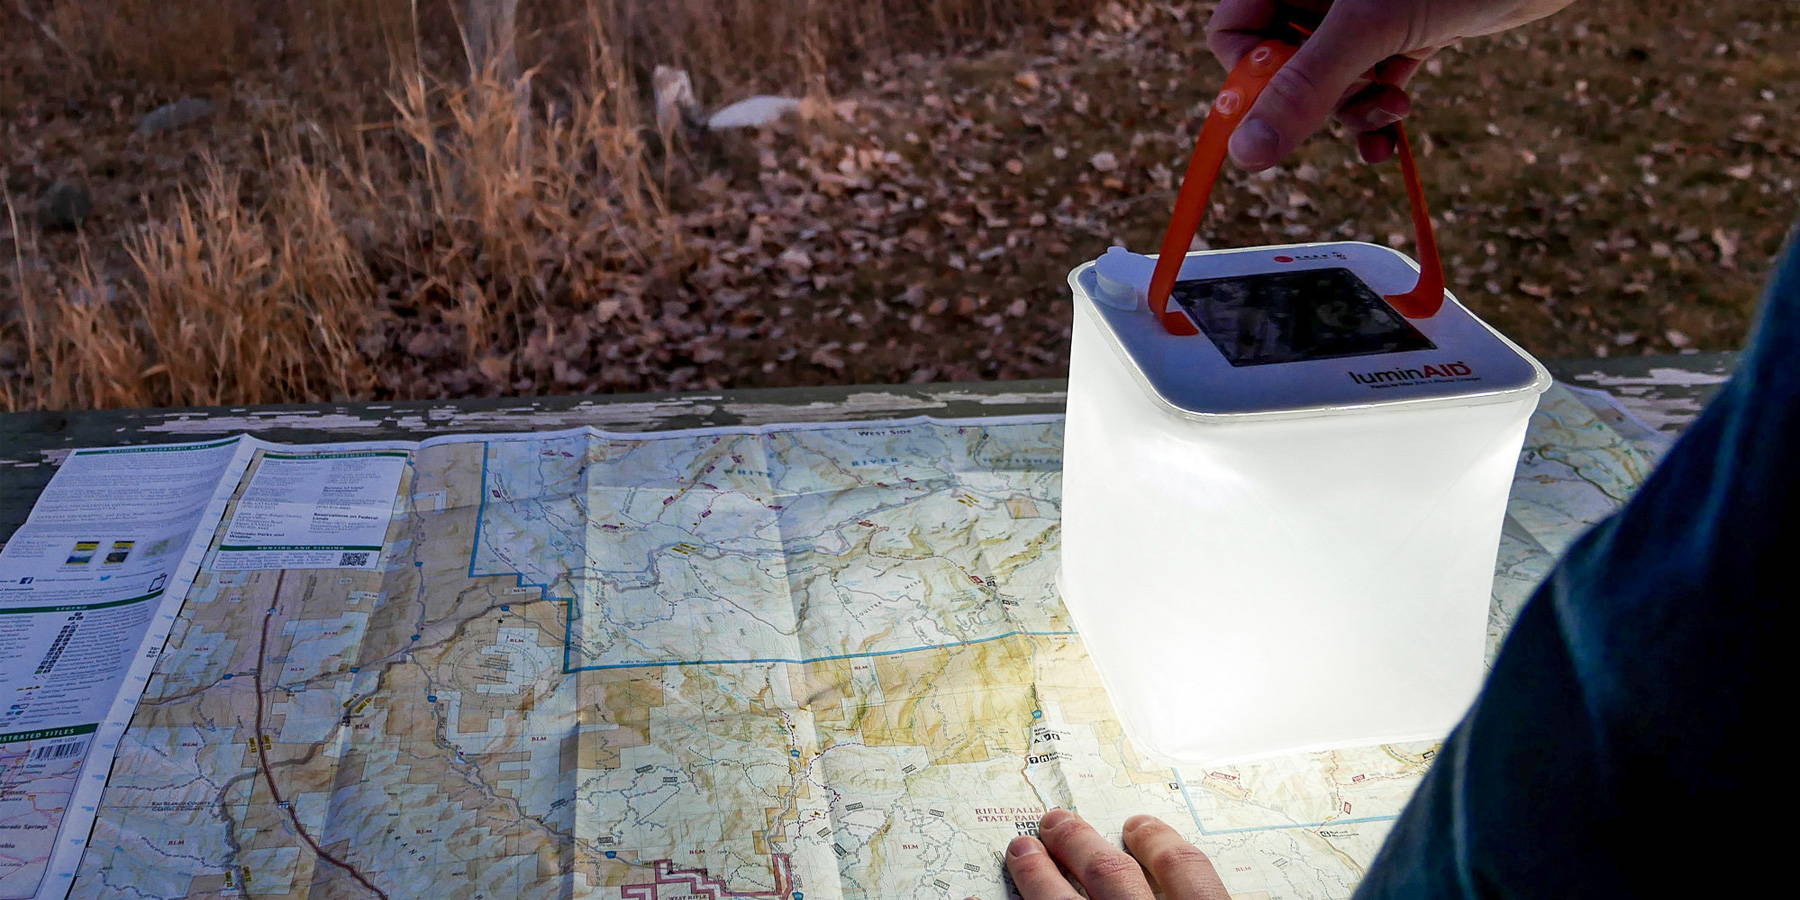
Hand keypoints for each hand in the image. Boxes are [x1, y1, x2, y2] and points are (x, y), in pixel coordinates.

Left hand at [1003, 809, 1229, 899]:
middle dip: (1080, 843)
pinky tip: (1001, 899)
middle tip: (1057, 821)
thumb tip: (1225, 887)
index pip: (1184, 870)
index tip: (1138, 823)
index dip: (1159, 842)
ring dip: (1037, 876)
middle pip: (1112, 876)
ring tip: (1021, 851)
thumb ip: (1208, 896)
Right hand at [1206, 0, 1577, 168]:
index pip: (1234, 30)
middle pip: (1279, 63)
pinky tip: (1390, 139)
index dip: (1246, 73)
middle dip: (1313, 98)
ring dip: (1353, 110)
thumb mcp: (1370, 26)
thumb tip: (1248, 152)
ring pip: (1328, 81)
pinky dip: (1378, 117)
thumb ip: (1305, 87)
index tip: (1274, 108)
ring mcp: (1364, 14)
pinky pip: (1369, 86)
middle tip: (1347, 101)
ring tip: (1390, 110)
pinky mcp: (1405, 33)